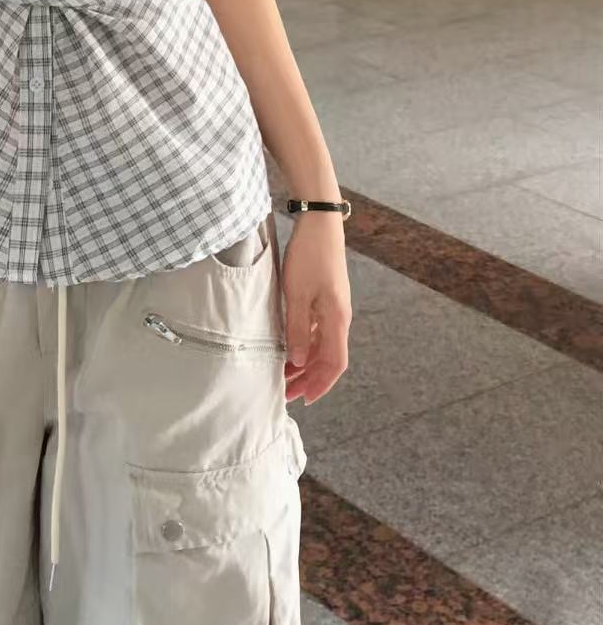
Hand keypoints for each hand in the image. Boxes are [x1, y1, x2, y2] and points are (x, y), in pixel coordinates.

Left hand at [280, 212, 351, 405]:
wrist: (320, 225)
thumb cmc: (309, 256)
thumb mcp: (297, 293)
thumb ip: (298, 328)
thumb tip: (299, 361)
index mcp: (337, 319)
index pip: (334, 363)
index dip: (321, 384)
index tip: (304, 400)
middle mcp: (340, 318)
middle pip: (329, 358)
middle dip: (310, 379)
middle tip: (286, 392)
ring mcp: (334, 308)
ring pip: (323, 346)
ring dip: (306, 363)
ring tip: (285, 375)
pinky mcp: (326, 299)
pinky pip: (319, 331)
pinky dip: (306, 345)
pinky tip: (290, 348)